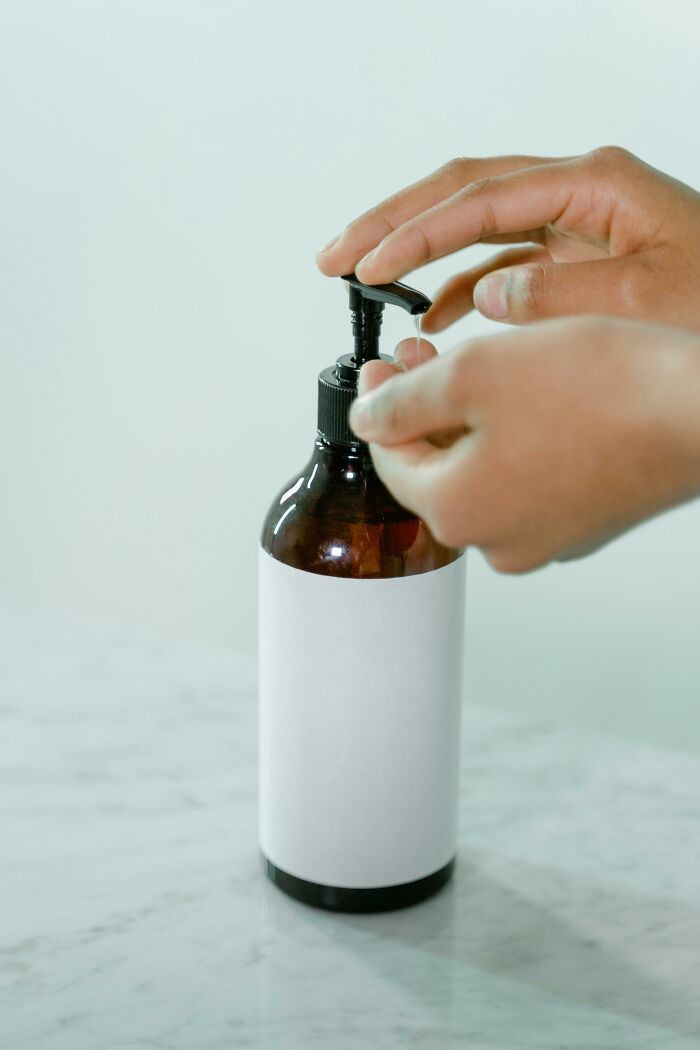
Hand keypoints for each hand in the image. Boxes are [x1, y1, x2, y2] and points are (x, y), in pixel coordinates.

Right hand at [318, 148, 699, 331]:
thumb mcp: (645, 302)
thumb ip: (557, 295)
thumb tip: (485, 294)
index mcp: (593, 187)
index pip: (479, 200)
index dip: (415, 233)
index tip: (366, 266)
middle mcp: (578, 194)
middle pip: (462, 193)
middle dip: (393, 223)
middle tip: (334, 256)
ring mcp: (574, 225)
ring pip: (474, 226)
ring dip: (416, 252)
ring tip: (360, 278)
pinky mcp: (574, 259)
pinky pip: (501, 264)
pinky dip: (459, 287)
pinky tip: (429, 314)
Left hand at [348, 319, 699, 570]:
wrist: (696, 412)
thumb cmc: (598, 391)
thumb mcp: (473, 374)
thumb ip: (403, 400)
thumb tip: (366, 416)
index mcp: (458, 512)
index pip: (389, 462)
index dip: (376, 406)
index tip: (377, 364)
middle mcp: (497, 541)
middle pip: (435, 469)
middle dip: (421, 408)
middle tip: (418, 354)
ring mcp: (543, 537)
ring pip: (480, 473)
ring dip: (465, 421)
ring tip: (468, 364)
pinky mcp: (580, 521)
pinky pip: (523, 481)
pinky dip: (510, 441)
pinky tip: (520, 397)